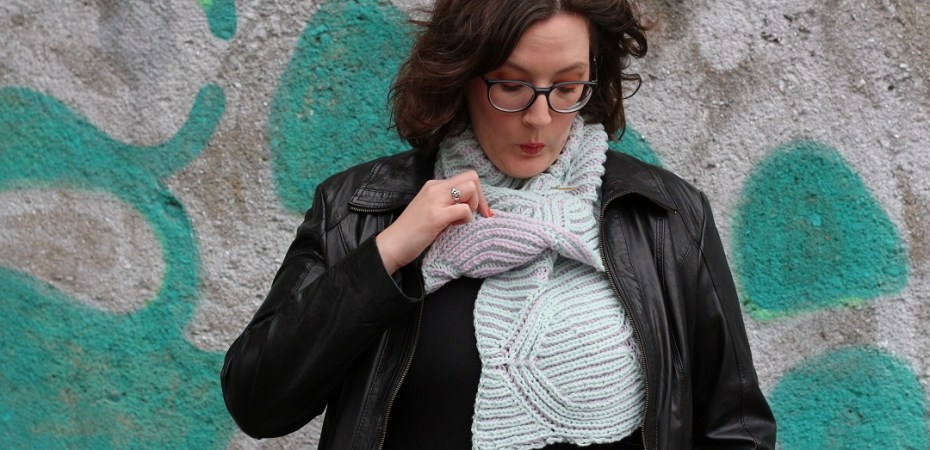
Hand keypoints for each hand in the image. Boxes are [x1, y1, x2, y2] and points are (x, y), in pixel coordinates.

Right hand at [376, 170, 491, 273]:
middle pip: (472, 177)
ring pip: (470, 188)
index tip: (477, 211)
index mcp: (433, 185)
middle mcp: (434, 188)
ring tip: (460, 220)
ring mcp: (435, 200)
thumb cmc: (412, 231)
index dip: (477, 193)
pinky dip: (467, 219)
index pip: (466, 177)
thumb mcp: (430, 209)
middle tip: (475, 215)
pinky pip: (464, 209)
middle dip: (480, 197)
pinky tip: (454, 227)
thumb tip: (469, 204)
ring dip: (474, 205)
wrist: (392, 244)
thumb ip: (446, 202)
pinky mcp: (436, 216)